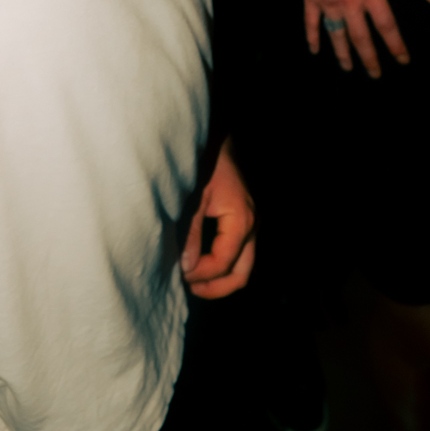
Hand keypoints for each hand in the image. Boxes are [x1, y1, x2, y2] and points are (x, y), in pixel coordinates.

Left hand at [182, 137, 255, 298]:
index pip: (223, 262)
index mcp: (241, 220)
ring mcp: (250, 224)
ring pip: (242, 266)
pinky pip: (238, 253)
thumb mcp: (192, 201)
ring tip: (192, 281)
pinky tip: (199, 264)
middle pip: (241, 274)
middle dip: (215, 287)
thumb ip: (190, 236)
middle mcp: (251, 226)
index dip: (200, 275)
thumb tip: (186, 268)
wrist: (215, 141)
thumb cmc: (203, 166)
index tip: (178, 275)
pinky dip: (222, 265)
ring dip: (219, 278)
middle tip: (188, 289)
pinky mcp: (243, 222)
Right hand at [257, 0, 407, 78]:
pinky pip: (310, 20)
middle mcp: (347, 0)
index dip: (395, 45)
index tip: (403, 60)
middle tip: (376, 75)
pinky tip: (315, 49)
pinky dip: (313, 35)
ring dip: (343, 53)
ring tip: (349, 68)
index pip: (386, 25)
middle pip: (360, 37)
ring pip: (336, 33)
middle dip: (370, 58)